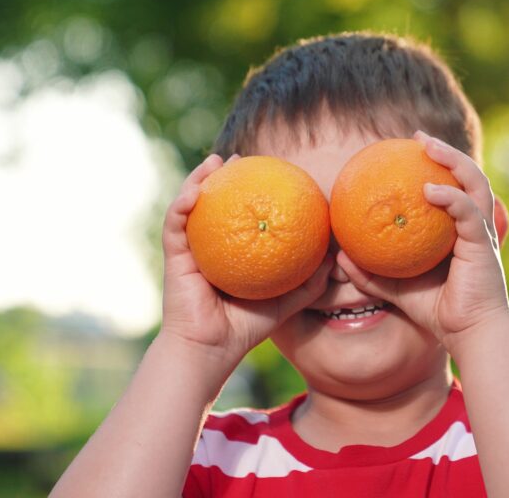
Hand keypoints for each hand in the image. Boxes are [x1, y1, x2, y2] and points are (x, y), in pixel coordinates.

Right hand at [160, 153, 333, 361]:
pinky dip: (183, 203)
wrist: (212, 350)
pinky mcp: (173, 257)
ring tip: (215, 161)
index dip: (247, 193)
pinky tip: (196, 190)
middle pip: (211, 205)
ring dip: (198, 179)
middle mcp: (206, 248)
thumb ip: (308, 282)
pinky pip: (176, 224)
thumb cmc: (245, 328)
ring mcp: (188, 250)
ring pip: (189, 206)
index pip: (237, 216)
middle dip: (221, 177)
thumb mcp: (285, 301)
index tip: (265, 172)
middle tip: (238, 158)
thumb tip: (334, 258)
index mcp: (229, 254)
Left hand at [336, 131, 508, 353]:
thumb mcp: (396, 289)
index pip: (453, 188)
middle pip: (468, 177)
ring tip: (429, 147)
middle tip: (419, 138)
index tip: (410, 150)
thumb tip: (338, 257)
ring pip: (475, 184)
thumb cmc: (437, 312)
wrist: (467, 335)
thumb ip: (370, 273)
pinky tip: (429, 190)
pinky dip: (451, 198)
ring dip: (454, 162)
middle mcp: (474, 226)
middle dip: (447, 152)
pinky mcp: (484, 245)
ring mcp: (482, 233)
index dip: (437, 166)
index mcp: (459, 231)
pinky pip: (468, 212)